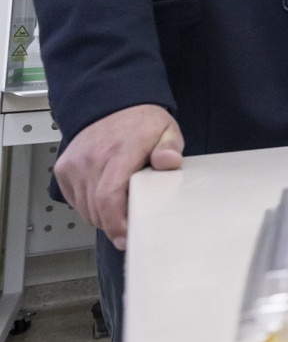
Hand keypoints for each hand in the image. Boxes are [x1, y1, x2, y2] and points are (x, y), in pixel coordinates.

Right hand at [54, 104, 183, 249]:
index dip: (116, 224)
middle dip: (114, 224)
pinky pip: (74, 200)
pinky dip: (89, 206)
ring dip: (102, 216)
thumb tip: (170, 162)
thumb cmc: (142, 123)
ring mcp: (74, 164)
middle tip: (131, 224)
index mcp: (119, 151)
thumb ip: (171, 148)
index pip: (109, 197)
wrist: (113, 104)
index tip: (128, 237)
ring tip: (121, 205)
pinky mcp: (63, 169)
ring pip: (85, 209)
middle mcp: (91, 158)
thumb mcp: (167, 131)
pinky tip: (105, 195)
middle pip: (97, 209)